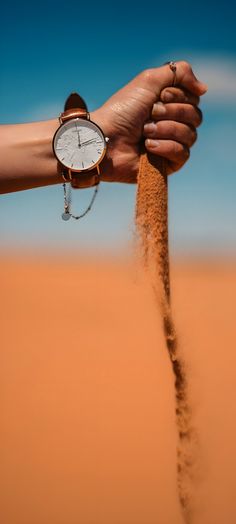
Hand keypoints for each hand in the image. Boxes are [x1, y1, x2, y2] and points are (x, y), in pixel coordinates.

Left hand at [91, 61, 206, 182]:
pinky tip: (148, 147)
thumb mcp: (149, 80)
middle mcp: (172, 123)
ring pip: (191, 135)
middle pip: (196, 116)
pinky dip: (166, 147)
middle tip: (150, 113)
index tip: (158, 97)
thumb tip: (204, 89)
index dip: (178, 96)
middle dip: (172, 112)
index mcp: (169, 104)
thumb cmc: (122, 110)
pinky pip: (183, 154)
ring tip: (145, 132)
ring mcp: (170, 145)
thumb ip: (179, 73)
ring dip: (166, 129)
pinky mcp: (167, 165)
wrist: (105, 138)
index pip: (194, 99)